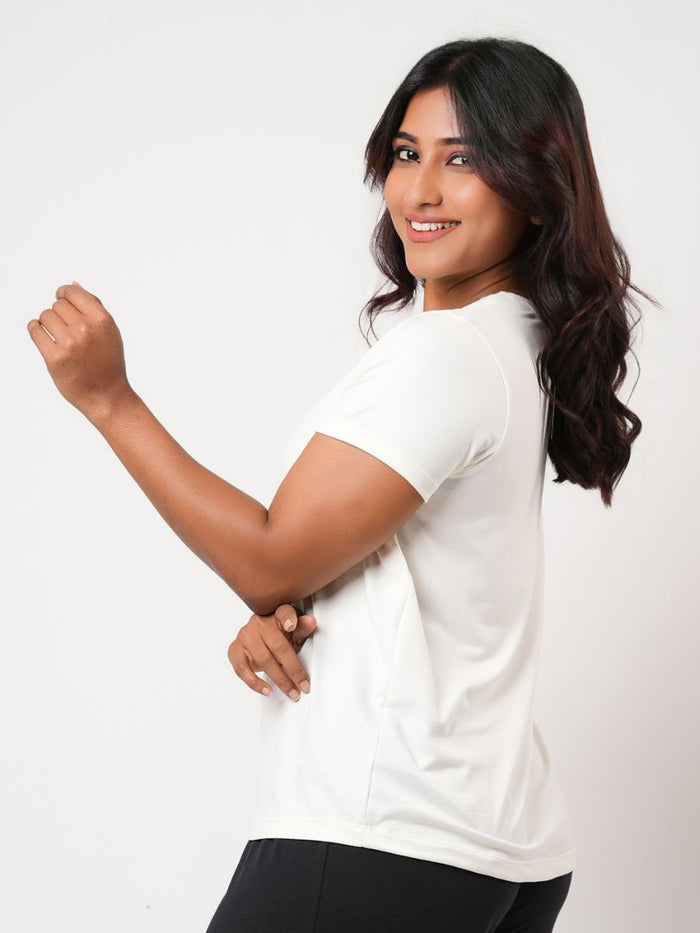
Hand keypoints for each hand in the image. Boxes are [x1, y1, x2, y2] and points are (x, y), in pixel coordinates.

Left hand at [26, 281, 133, 420]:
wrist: (107, 396)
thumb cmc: (109, 363)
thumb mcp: (110, 331)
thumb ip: (93, 306)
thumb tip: (73, 285)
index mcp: (102, 320)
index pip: (72, 292)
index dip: (64, 294)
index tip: (62, 301)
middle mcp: (86, 329)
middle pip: (57, 304)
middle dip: (59, 314)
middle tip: (66, 329)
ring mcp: (69, 344)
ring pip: (45, 316)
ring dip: (47, 323)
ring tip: (57, 336)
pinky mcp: (55, 358)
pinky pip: (35, 330)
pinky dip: (36, 330)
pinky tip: (44, 337)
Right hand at [228, 603, 317, 701]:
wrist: (259, 639)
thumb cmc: (279, 635)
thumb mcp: (294, 632)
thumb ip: (302, 628)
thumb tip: (310, 622)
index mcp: (276, 614)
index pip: (284, 612)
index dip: (288, 618)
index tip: (292, 625)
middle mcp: (259, 623)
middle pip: (278, 646)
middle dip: (293, 669)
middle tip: (303, 685)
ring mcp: (245, 636)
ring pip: (264, 660)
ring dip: (279, 680)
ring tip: (291, 691)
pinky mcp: (235, 650)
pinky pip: (242, 669)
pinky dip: (254, 683)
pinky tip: (266, 690)